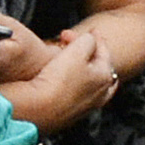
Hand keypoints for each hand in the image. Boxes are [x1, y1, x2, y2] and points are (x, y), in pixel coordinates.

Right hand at [4, 24, 120, 130]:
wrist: (39, 109)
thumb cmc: (58, 80)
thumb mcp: (77, 49)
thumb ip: (88, 40)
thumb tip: (89, 40)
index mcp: (105, 77)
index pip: (104, 51)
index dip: (96, 37)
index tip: (90, 30)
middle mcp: (100, 94)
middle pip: (99, 68)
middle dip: (88, 52)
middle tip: (76, 43)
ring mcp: (86, 106)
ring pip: (88, 81)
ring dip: (80, 66)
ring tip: (68, 58)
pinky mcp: (71, 114)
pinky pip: (76, 92)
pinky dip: (72, 80)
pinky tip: (62, 77)